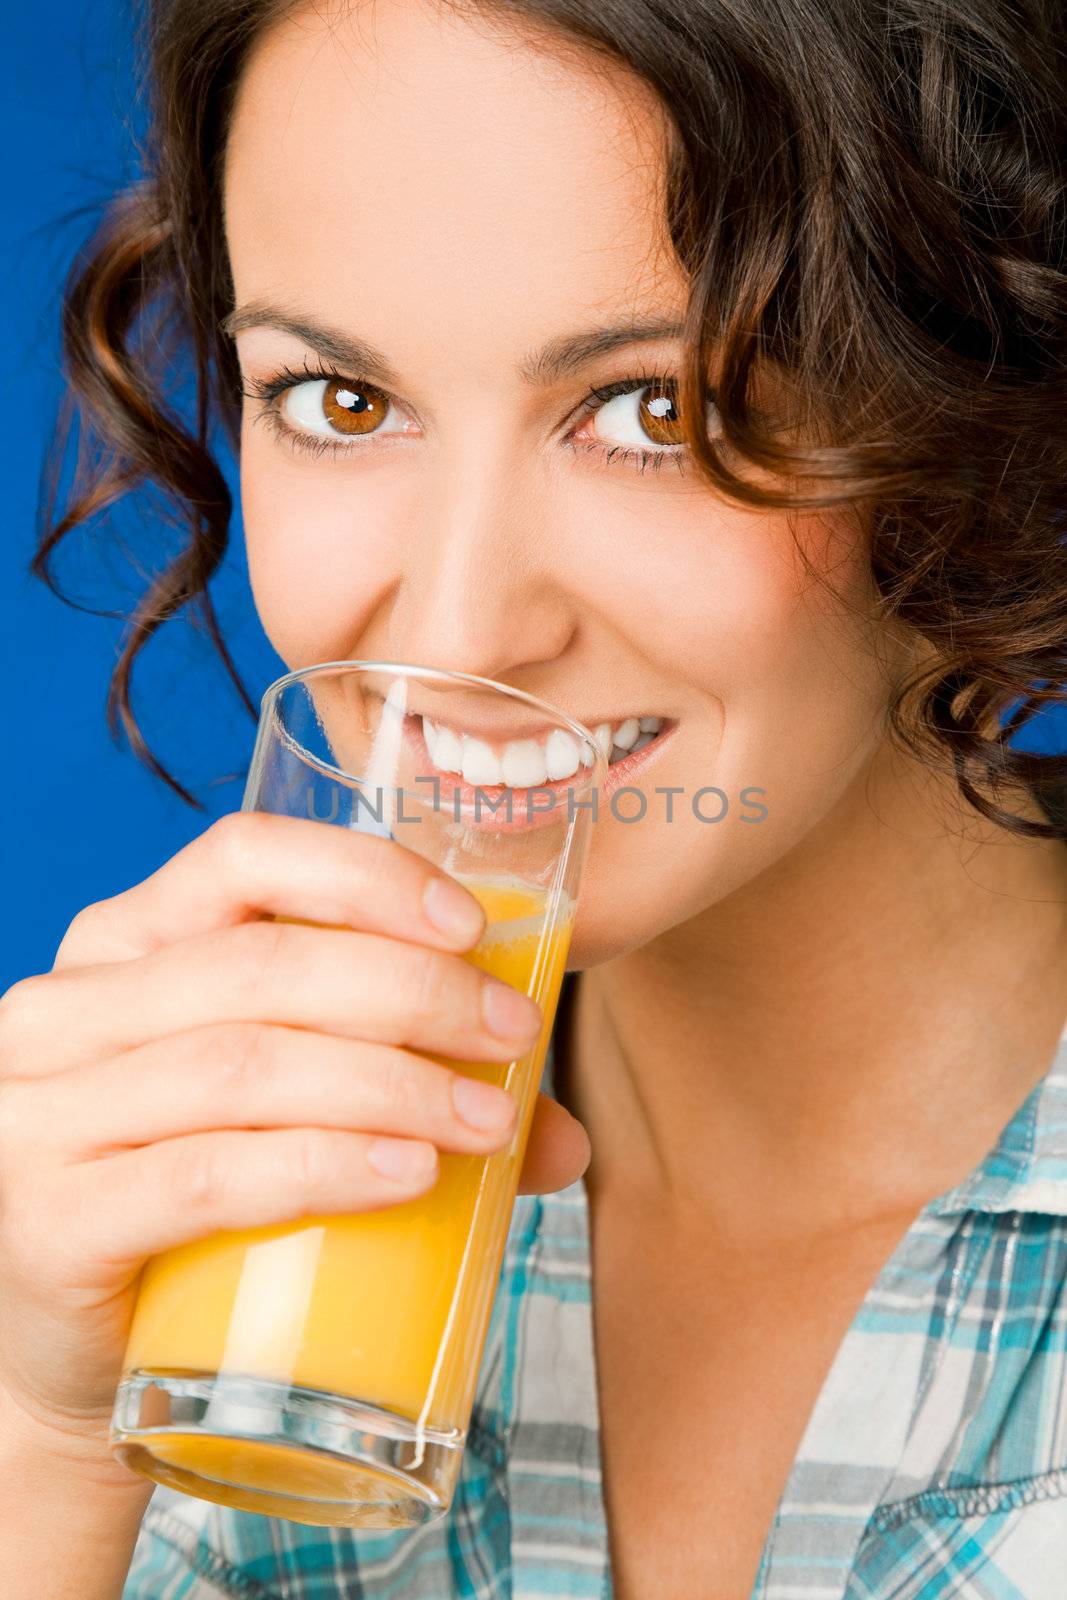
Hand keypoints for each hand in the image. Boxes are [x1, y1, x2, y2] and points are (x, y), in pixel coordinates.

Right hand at [0, 812, 589, 1480]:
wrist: (91, 1363)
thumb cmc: (199, 1213)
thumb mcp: (287, 1113)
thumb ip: (412, 1096)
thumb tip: (559, 1131)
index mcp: (123, 946)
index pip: (240, 857)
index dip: (364, 876)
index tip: (473, 928)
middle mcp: (65, 1013)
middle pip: (258, 965)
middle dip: (412, 992)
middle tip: (512, 1038)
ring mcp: (41, 1118)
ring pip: (242, 1064)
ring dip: (391, 1083)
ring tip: (489, 1121)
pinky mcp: (51, 1225)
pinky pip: (205, 1175)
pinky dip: (322, 1166)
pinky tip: (408, 1172)